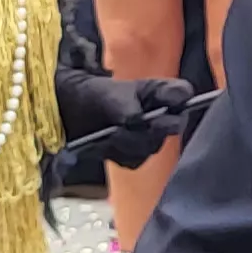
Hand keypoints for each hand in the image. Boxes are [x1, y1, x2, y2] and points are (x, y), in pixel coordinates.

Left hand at [58, 70, 198, 167]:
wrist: (69, 114)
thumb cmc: (93, 96)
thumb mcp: (107, 94)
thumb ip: (125, 106)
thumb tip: (136, 121)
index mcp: (159, 93)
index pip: (182, 93)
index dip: (181, 97)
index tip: (176, 100)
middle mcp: (160, 116)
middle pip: (173, 125)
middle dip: (155, 126)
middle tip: (137, 123)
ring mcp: (149, 138)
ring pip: (152, 145)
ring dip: (130, 140)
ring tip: (113, 133)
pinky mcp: (134, 156)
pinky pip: (135, 159)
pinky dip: (119, 152)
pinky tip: (107, 143)